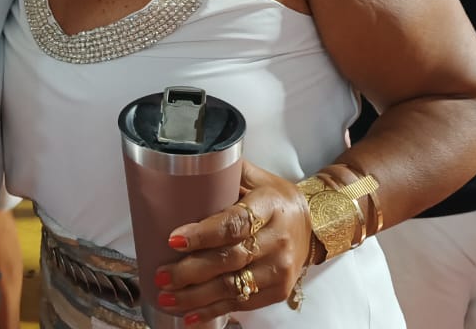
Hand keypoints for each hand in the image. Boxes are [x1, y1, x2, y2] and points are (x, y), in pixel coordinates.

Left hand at [154, 162, 311, 321]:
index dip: (202, 234)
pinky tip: (190, 314)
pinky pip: (242, 303)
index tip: (173, 239)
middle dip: (191, 270)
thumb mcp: (257, 178)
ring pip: (233, 287)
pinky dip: (214, 310)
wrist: (313, 224)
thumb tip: (187, 162)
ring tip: (167, 297)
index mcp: (269, 206)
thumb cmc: (275, 200)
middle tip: (162, 275)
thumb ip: (227, 172)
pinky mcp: (279, 290)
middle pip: (229, 259)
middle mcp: (277, 239)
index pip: (234, 223)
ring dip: (196, 296)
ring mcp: (280, 268)